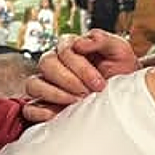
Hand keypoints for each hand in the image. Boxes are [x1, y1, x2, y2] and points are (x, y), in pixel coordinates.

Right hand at [21, 29, 139, 123]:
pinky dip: (39, 112)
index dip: (81, 68)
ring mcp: (47, 85)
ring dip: (54, 94)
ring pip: (33, 84)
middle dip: (69, 80)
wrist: (126, 95)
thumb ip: (102, 39)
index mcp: (70, 47)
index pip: (63, 50)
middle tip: (88, 93)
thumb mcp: (119, 50)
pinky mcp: (45, 106)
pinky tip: (56, 115)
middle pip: (46, 64)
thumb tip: (80, 42)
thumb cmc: (121, 70)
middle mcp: (55, 63)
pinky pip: (29, 109)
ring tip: (75, 103)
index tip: (99, 83)